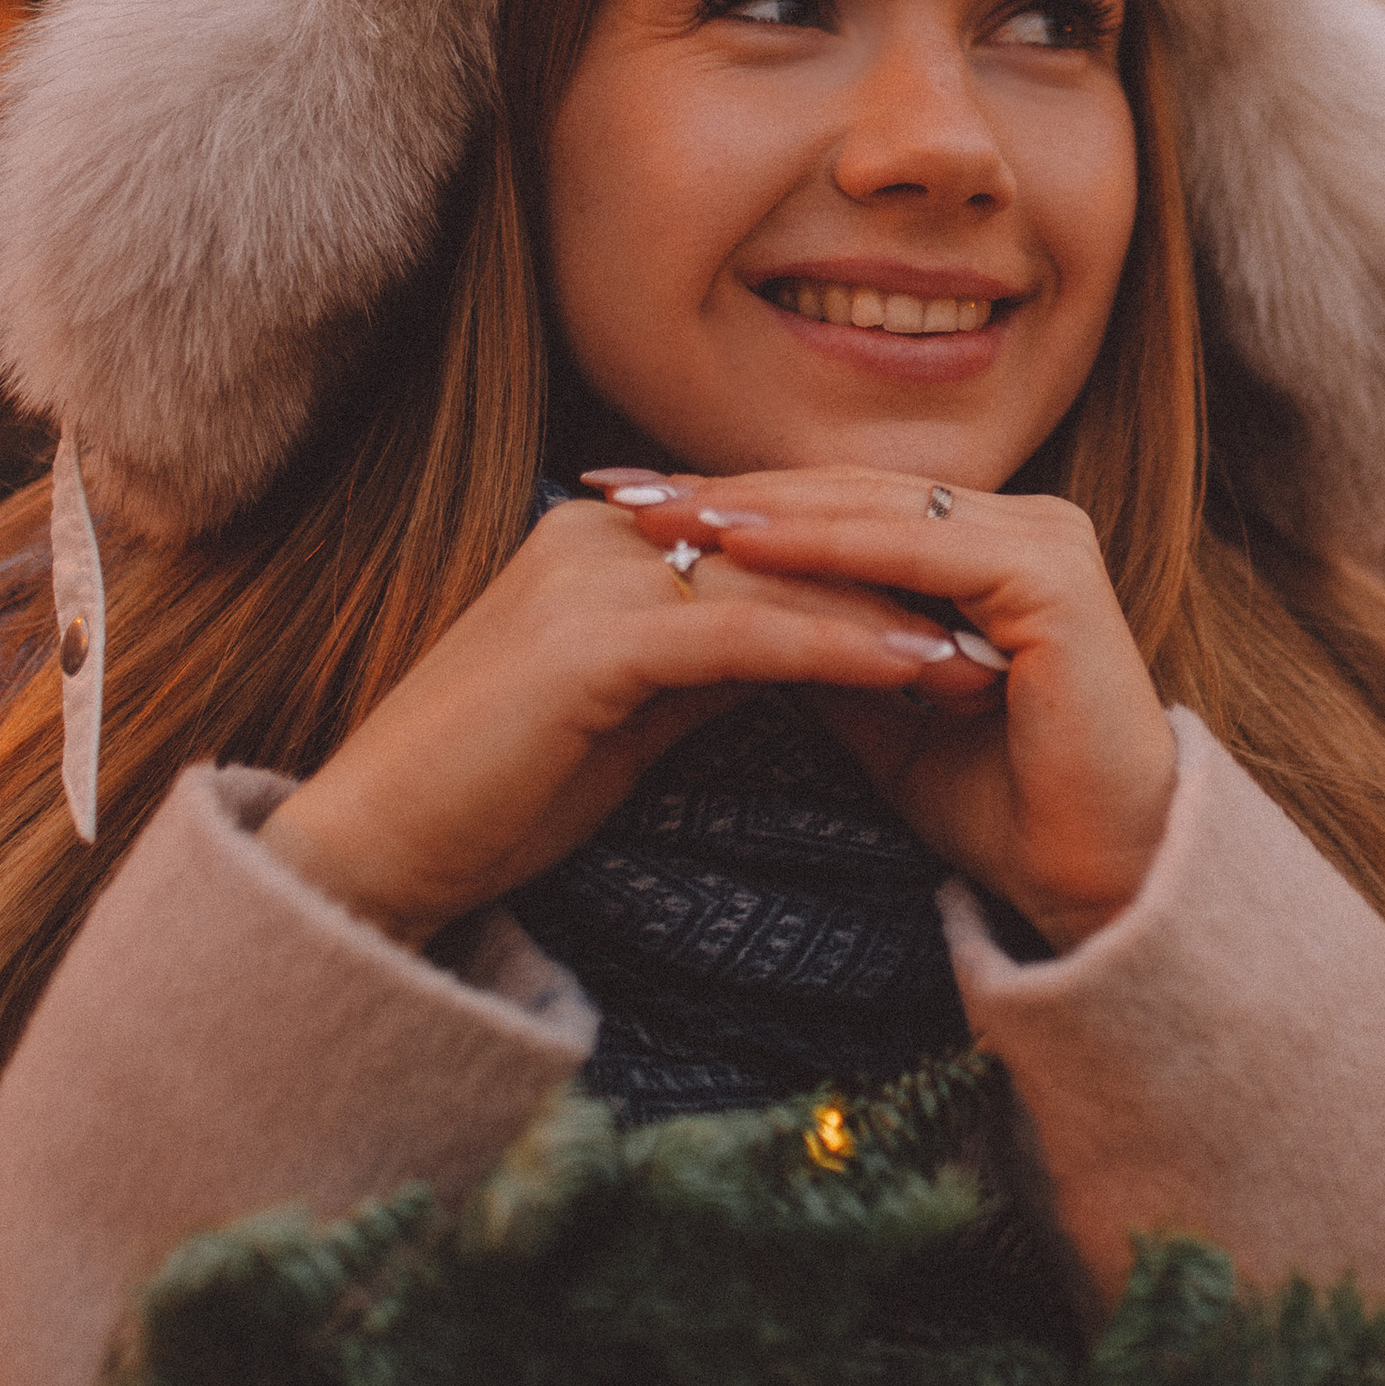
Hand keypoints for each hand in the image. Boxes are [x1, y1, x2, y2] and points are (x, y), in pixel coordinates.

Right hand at [261, 499, 963, 948]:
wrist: (374, 854)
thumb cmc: (495, 794)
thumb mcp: (626, 713)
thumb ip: (707, 662)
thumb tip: (805, 648)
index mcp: (604, 538)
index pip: (769, 537)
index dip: (872, 571)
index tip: (971, 609)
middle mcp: (599, 532)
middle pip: (787, 542)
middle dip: (903, 581)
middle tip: (1009, 618)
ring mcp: (591, 576)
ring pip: (781, 579)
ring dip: (896, 612)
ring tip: (992, 649)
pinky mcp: (592, 640)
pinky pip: (749, 634)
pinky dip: (844, 649)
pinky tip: (920, 674)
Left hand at [599, 469, 1176, 947]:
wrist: (1093, 880)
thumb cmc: (999, 806)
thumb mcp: (880, 715)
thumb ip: (821, 651)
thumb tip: (721, 610)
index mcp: (991, 544)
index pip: (846, 508)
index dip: (740, 506)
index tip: (634, 511)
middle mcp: (1023, 523)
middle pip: (851, 494)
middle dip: (732, 493)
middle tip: (621, 491)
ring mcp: (1043, 539)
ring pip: (874, 510)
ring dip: (763, 511)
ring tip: (666, 512)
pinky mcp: (1049, 576)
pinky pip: (913, 552)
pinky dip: (824, 548)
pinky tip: (743, 546)